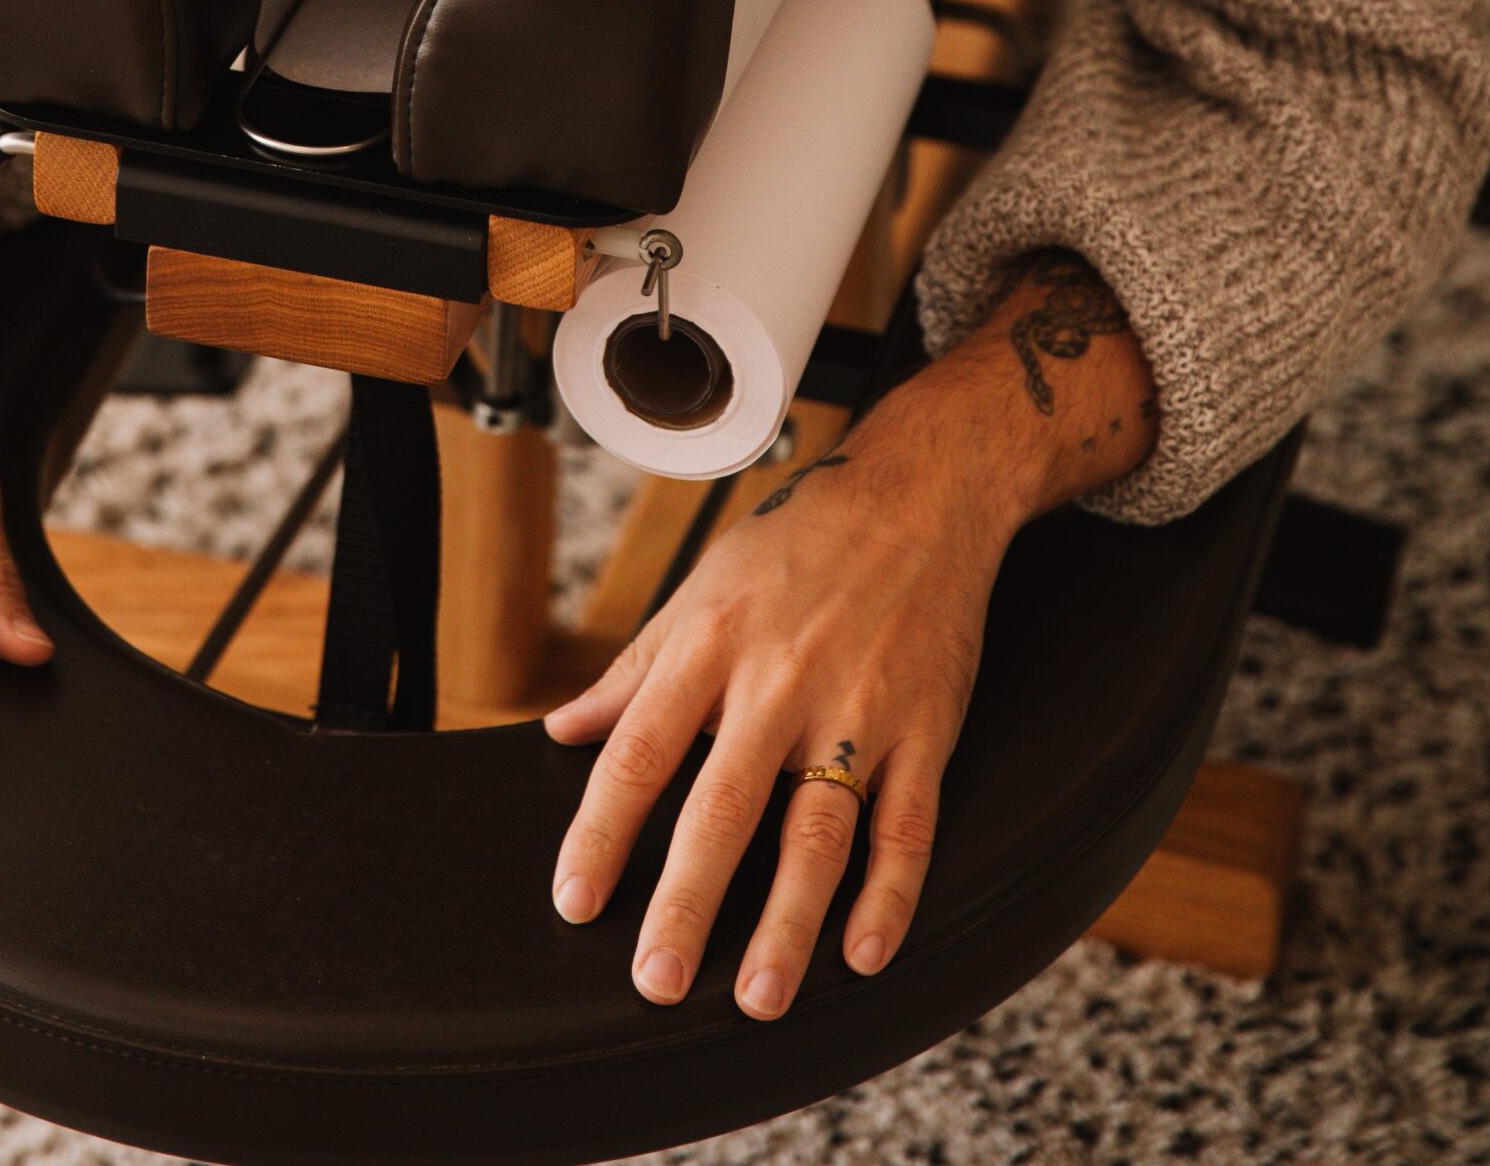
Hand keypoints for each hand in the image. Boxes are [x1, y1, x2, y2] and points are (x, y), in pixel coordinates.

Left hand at [545, 254, 1155, 1014]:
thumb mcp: (702, 587)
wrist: (919, 492)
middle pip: (724, 807)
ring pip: (818, 833)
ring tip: (757, 997)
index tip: (574, 901)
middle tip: (654, 980)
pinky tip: (864, 951)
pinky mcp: (925, 730)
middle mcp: (781, 681)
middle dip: (686, 901)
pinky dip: (890, 894)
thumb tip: (563, 731)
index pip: (641, 752)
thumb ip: (636, 668)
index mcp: (714, 644)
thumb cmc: (800, 541)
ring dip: (788, 923)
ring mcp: (860, 710)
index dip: (603, 832)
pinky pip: (907, 825)